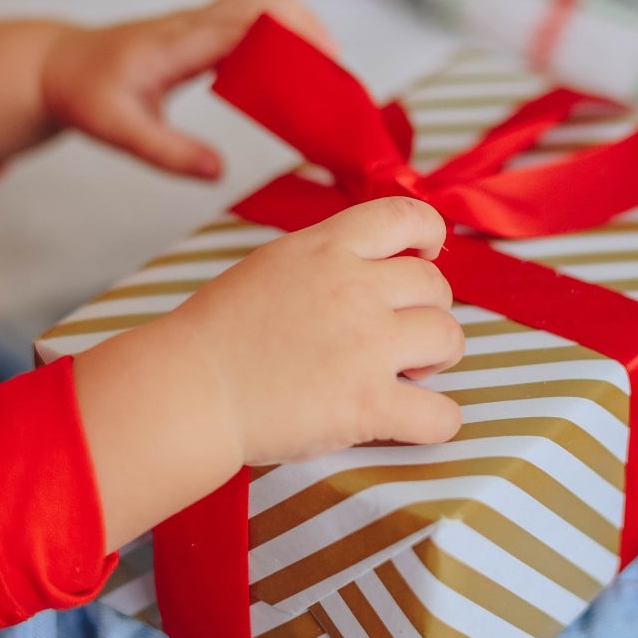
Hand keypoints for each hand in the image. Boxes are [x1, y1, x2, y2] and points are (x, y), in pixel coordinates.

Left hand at [41, 0, 335, 178]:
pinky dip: (284, 27)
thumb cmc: (87, 96)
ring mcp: (197, 21)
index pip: (243, 28)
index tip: (324, 68)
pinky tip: (300, 59)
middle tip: (341, 71)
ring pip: (259, 2)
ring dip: (300, 23)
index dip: (288, 42)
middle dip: (307, 28)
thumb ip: (167, 152)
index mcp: (175, 45)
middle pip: (261, 3)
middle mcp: (190, 24)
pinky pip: (251, 13)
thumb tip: (216, 171)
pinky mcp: (201, 28)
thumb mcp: (119, 131)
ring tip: (332, 65)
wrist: (60, 66)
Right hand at [170, 196, 465, 464]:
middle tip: (403, 336)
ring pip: (448, 338)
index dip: (429, 236)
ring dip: (438, 356)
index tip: (426, 257)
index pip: (406, 216)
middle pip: (435, 286)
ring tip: (411, 372)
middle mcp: (354, 289)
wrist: (189, 390)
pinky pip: (440, 414)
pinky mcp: (367, 405)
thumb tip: (373, 269)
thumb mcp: (271, 267)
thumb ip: (326, 260)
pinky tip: (417, 421)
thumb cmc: (215, 336)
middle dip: (430, 310)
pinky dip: (438, 421)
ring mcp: (365, 346)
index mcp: (326, 249)